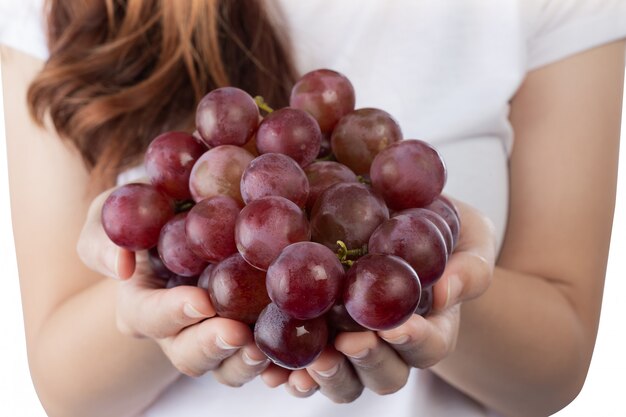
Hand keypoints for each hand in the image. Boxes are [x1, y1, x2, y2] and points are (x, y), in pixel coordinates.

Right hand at [76, 187, 269, 385]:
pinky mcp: (249, 335)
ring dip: (246, 364)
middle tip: (239, 334)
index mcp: (142, 306)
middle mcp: (176, 332)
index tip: (201, 301)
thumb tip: (121, 266)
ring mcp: (214, 337)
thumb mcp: (114, 212)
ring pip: (226, 366)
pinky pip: (263, 359)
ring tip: (266, 350)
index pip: (148, 318)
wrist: (190, 221)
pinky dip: (280, 365)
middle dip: (212, 346)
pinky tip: (303, 359)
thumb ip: (104, 236)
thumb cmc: (148, 214)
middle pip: (189, 354)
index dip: (172, 313)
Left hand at [262, 198, 495, 401]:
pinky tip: (272, 369)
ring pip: (345, 379)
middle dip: (368, 362)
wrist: (398, 219)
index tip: (397, 326)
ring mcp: (352, 344)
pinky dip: (288, 373)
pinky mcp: (318, 335)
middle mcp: (391, 345)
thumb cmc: (441, 230)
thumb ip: (469, 266)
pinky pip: (304, 366)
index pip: (429, 345)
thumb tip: (444, 291)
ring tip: (312, 360)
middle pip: (385, 374)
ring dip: (329, 376)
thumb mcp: (469, 238)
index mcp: (431, 326)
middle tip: (350, 343)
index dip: (415, 341)